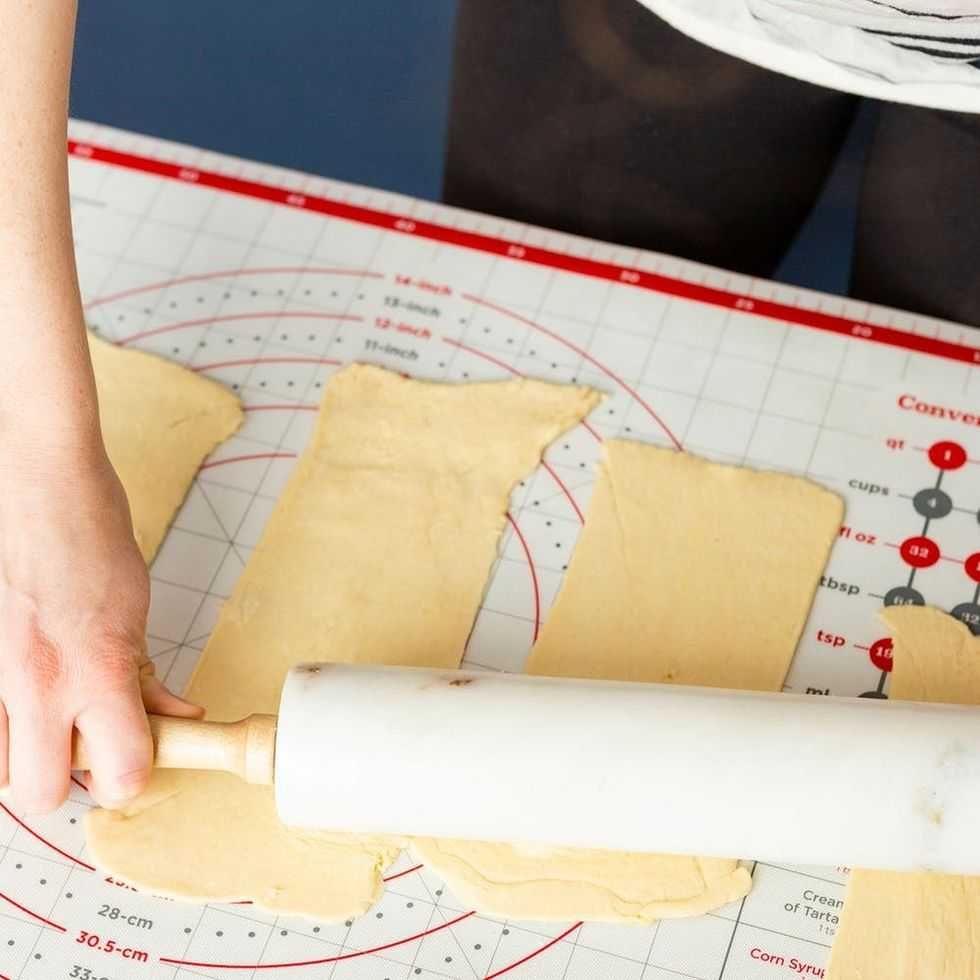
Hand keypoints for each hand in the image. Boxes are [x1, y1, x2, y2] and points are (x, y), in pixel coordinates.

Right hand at [0, 444, 201, 813]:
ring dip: (24, 752)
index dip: (133, 775)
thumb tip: (176, 720)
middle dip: (67, 778)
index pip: (122, 773)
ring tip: (44, 716)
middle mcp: (37, 682)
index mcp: (98, 669)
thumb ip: (147, 676)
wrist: (39, 482)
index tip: (137, 761)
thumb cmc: (92, 535)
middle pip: (42, 794)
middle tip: (84, 741)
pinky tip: (17, 694)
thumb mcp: (137, 609)